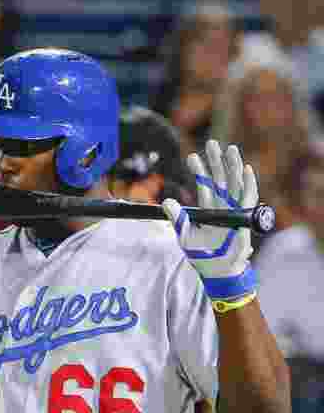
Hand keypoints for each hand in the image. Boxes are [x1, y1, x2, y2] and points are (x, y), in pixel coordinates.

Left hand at [162, 140, 257, 299]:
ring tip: (230, 149)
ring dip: (233, 166)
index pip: (203, 184)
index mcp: (208, 207)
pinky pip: (248, 197)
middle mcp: (223, 205)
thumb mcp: (185, 235)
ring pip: (235, 183)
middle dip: (216, 160)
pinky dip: (248, 183)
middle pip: (221, 178)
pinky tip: (246, 169)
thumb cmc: (202, 254)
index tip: (192, 156)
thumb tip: (165, 202)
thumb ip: (177, 218)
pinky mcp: (244, 217)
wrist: (218, 269)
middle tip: (211, 142)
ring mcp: (234, 210)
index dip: (199, 169)